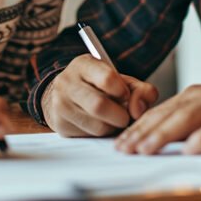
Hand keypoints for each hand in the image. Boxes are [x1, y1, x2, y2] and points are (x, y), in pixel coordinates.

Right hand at [41, 55, 157, 136]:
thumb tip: (138, 109)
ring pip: (97, 125)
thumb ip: (140, 90)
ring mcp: (61, 104)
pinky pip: (89, 136)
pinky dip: (102, 134)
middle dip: (120, 115)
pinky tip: (101, 124)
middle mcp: (67, 82)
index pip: (107, 78)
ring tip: (113, 119)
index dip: (123, 91)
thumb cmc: (98, 86)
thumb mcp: (120, 80)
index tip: (125, 94)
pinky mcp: (61, 125)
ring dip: (113, 127)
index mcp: (83, 64)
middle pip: (99, 106)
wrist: (68, 94)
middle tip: (124, 114)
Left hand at [115, 72, 200, 154]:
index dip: (139, 127)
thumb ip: (193, 118)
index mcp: (196, 95)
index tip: (120, 143)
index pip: (161, 112)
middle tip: (123, 148)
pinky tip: (190, 150)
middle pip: (168, 114)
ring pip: (187, 118)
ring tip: (146, 149)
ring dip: (164, 133)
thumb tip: (166, 136)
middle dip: (142, 131)